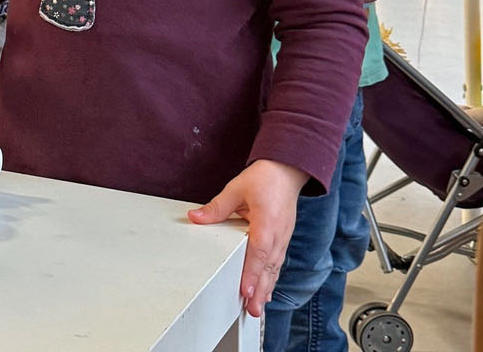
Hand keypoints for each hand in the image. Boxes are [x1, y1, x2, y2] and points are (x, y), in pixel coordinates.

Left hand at [187, 159, 308, 315]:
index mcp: (266, 221)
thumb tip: (196, 217)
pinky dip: (271, 279)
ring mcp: (282, 238)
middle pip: (268, 267)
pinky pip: (277, 263)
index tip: (245, 290)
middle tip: (252, 310)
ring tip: (258, 308)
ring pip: (274, 268)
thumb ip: (216, 207)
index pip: (258, 251)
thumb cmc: (264, 179)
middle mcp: (277, 234)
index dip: (251, 273)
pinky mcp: (282, 239)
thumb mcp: (236, 189)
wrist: (286, 172)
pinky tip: (266, 291)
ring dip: (266, 289)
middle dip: (260, 290)